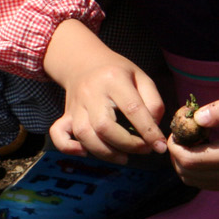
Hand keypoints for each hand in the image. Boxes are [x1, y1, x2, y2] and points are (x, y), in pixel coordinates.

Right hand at [50, 60, 166, 162]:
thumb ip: (153, 103)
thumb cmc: (117, 72)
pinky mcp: (66, 115)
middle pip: (104, 126)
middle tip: (142, 149)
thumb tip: (152, 132)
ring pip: (84, 135)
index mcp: (113, 79)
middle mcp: (91, 93)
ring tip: (123, 157)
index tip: (159, 146)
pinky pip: (58, 133)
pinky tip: (85, 152)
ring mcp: (75, 105)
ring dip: (106, 153)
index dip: (149, 132)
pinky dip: (69, 147)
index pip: (132, 109)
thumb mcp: (141, 78)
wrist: (83, 62)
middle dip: (127, 145)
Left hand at [169, 97, 218, 189]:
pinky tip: (203, 149)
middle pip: (186, 173)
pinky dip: (194, 169)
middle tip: (182, 134)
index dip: (175, 144)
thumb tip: (197, 118)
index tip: (179, 128)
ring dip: (183, 162)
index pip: (188, 160)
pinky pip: (204, 182)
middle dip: (176, 153)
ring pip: (192, 180)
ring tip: (192, 141)